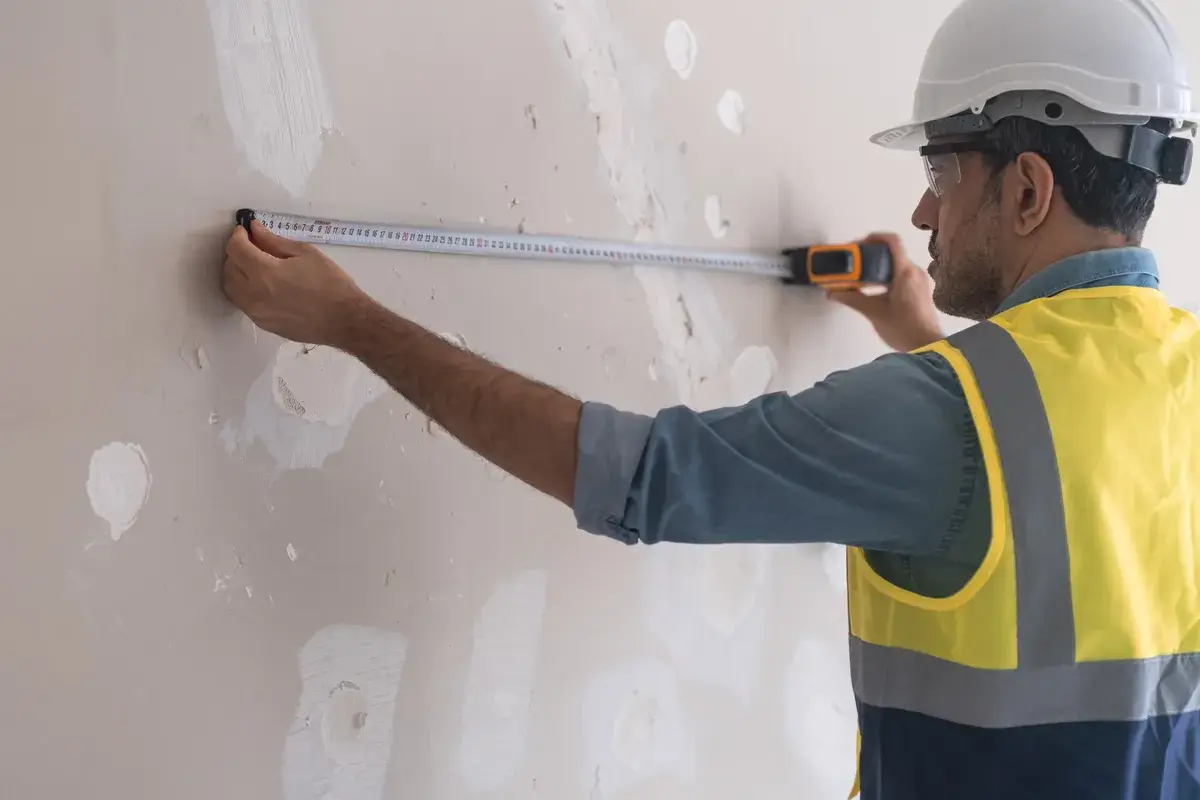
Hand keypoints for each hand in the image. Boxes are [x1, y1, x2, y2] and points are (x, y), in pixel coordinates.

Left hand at [222, 220, 369, 345]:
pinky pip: (244, 303)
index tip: (246, 230)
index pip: (236, 249)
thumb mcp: (306, 254)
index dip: (238, 235)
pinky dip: (246, 290)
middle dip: (236, 253)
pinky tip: (264, 285)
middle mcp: (254, 294)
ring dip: (236, 273)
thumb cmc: (330, 283)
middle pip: (228, 269)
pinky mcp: (263, 324)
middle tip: (251, 246)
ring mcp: (256, 313)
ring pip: (231, 289)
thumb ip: (275, 241)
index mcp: (265, 272)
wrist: (344, 320)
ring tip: (254, 266)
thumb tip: (255, 230)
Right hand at [827, 232, 943, 351]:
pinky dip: (887, 276)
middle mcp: (915, 272)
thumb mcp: (873, 312)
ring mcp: (920, 281)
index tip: (857, 245)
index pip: (892, 241)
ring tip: (860, 277)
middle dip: (871, 255)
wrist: (927, 346)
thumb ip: (851, 299)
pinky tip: (874, 289)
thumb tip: (832, 292)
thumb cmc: (904, 328)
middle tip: (853, 263)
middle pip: (892, 253)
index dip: (874, 237)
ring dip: (878, 267)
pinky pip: (902, 275)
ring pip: (897, 264)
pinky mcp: (920, 291)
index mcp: (905, 272)